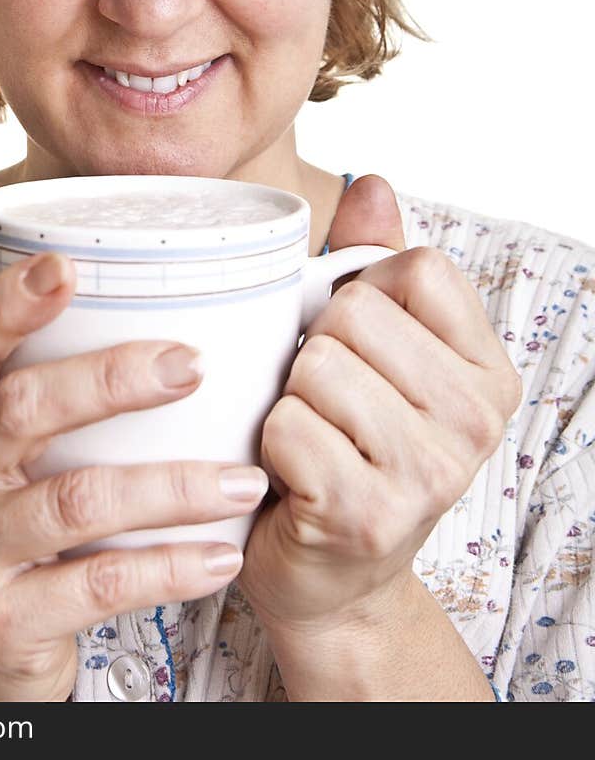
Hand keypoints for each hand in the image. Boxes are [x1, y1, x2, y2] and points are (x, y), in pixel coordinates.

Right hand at [0, 252, 265, 701]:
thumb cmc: (8, 519)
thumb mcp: (1, 450)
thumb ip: (50, 385)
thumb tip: (173, 307)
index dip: (8, 303)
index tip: (68, 266)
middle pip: (20, 409)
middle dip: (111, 379)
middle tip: (192, 366)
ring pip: (76, 501)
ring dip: (172, 487)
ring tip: (244, 480)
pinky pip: (98, 586)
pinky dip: (168, 568)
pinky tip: (220, 555)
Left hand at [239, 175, 521, 639]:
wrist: (330, 576)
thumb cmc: (345, 444)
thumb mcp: (374, 351)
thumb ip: (376, 263)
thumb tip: (374, 183)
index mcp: (489, 373)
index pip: (417, 267)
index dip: (364, 290)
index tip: (359, 342)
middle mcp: (476, 423)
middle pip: (355, 314)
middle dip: (316, 347)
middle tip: (325, 402)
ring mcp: (428, 475)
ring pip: (316, 366)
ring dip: (290, 397)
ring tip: (309, 436)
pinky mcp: (366, 515)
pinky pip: (286, 425)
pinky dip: (270, 444)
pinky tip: (291, 475)